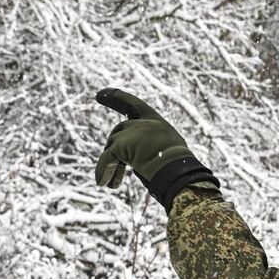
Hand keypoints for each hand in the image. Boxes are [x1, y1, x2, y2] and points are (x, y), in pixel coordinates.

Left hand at [95, 87, 217, 207]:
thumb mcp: (169, 152)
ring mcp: (132, 131)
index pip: (134, 105)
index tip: (99, 94)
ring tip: (112, 184)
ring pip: (111, 146)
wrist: (178, 171)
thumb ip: (153, 149)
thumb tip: (137, 162)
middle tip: (109, 172)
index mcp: (157, 123)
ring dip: (110, 166)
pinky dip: (103, 171)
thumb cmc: (179, 169)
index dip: (117, 98)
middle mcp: (144, 123)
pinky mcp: (122, 144)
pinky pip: (106, 158)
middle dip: (112, 149)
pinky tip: (103, 183)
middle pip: (119, 130)